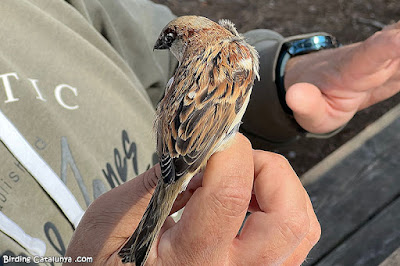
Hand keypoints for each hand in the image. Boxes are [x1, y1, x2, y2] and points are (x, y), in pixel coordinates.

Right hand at [66, 134, 319, 264]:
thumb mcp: (110, 221)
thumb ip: (154, 181)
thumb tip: (195, 149)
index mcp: (189, 261)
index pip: (229, 195)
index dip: (230, 151)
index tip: (215, 135)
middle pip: (289, 218)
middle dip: (270, 169)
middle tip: (236, 158)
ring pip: (301, 229)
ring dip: (280, 187)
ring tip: (242, 177)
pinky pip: (294, 239)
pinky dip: (281, 206)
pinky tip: (246, 199)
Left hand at [284, 21, 399, 133]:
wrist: (317, 82)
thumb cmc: (311, 95)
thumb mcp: (304, 109)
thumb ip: (303, 104)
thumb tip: (295, 97)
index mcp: (350, 69)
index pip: (372, 54)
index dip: (390, 47)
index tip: (399, 40)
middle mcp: (373, 58)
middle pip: (399, 40)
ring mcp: (388, 59)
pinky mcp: (397, 64)